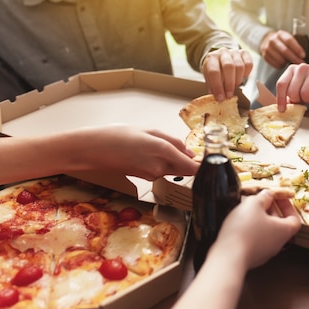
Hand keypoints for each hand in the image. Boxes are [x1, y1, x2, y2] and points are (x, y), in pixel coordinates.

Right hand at [73, 125, 199, 179]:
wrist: (94, 149)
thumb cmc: (119, 135)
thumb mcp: (150, 130)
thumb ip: (173, 142)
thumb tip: (190, 153)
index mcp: (162, 150)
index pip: (192, 166)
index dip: (204, 167)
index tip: (214, 163)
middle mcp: (159, 167)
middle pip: (184, 169)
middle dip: (189, 162)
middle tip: (192, 151)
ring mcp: (151, 175)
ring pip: (173, 170)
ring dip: (174, 162)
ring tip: (161, 147)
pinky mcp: (144, 178)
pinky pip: (161, 171)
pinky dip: (162, 164)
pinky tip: (150, 153)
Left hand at [202, 47, 253, 100]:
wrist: (220, 59)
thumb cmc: (215, 71)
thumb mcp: (210, 78)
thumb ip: (213, 88)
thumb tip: (219, 98)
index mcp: (211, 58)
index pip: (214, 72)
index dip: (217, 86)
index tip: (221, 98)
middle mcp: (223, 52)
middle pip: (229, 67)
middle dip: (230, 84)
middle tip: (229, 95)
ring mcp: (234, 52)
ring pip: (240, 66)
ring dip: (238, 80)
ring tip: (235, 86)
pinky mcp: (244, 53)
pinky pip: (249, 63)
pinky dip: (247, 73)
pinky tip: (243, 77)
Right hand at [212, 191, 301, 269]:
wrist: (228, 257)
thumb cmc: (245, 230)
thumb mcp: (254, 204)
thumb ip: (263, 197)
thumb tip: (268, 195)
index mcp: (284, 231)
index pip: (294, 219)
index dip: (288, 206)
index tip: (279, 198)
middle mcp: (277, 244)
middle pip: (279, 224)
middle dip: (270, 210)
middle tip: (260, 201)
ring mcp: (264, 252)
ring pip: (266, 232)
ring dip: (259, 220)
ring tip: (247, 210)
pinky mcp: (251, 256)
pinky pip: (254, 240)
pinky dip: (250, 230)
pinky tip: (239, 224)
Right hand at [259, 30, 308, 68]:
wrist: (267, 41)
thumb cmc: (284, 42)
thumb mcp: (294, 39)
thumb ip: (306, 44)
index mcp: (281, 34)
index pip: (289, 40)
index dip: (297, 48)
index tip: (303, 55)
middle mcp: (273, 40)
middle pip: (284, 51)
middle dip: (294, 58)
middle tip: (301, 63)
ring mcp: (267, 48)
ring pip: (279, 59)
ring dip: (287, 63)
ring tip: (292, 64)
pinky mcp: (264, 56)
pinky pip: (275, 64)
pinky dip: (281, 66)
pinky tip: (284, 64)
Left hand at [275, 64, 308, 110]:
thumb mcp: (298, 88)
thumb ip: (288, 95)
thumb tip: (281, 107)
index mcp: (292, 69)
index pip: (281, 84)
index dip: (280, 99)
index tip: (281, 110)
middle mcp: (302, 67)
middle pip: (292, 91)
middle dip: (297, 100)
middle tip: (302, 100)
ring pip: (304, 94)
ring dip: (308, 100)